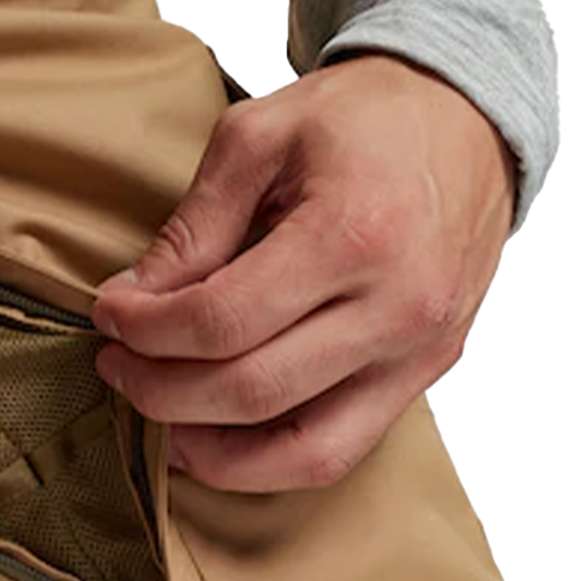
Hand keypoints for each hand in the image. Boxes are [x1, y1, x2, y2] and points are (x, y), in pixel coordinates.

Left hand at [90, 52, 518, 492]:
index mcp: (353, 234)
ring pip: (300, 453)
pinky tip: (215, 438)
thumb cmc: (366, 118)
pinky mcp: (425, 375)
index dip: (146, 329)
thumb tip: (136, 298)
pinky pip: (339, 452)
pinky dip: (267, 462)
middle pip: (252, 391)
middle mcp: (398, 307)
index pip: (221, 320)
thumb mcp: (259, 135)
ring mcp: (419, 353)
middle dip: (160, 390)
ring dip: (210, 451)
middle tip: (116, 364)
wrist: (470, 118)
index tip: (110, 312)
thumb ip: (194, 225)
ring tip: (158, 420)